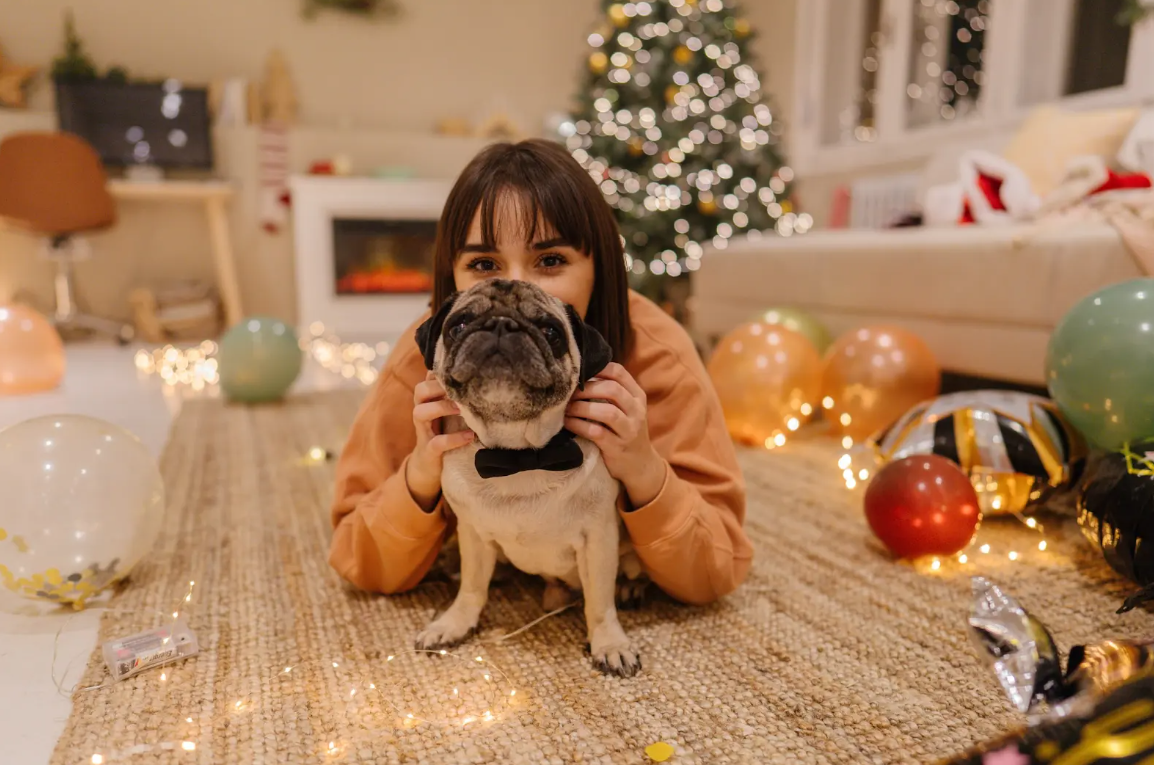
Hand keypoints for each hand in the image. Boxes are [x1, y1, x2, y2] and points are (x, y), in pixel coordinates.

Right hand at [406, 372, 474, 510]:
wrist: (429, 464)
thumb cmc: (441, 431)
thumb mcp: (446, 410)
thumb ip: (452, 394)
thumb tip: (469, 374)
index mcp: (426, 401)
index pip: (427, 380)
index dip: (440, 373)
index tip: (460, 371)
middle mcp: (421, 412)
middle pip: (419, 391)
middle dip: (437, 387)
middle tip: (459, 389)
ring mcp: (422, 431)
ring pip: (420, 412)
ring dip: (441, 407)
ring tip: (462, 409)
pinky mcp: (428, 449)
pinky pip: (437, 442)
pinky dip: (453, 439)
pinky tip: (469, 436)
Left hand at [565, 363, 665, 506]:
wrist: (639, 464)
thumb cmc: (625, 430)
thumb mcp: (626, 408)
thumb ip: (611, 391)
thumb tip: (581, 373)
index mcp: (637, 396)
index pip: (618, 372)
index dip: (596, 369)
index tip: (579, 373)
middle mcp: (637, 411)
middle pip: (612, 390)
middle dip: (586, 389)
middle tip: (569, 393)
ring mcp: (629, 430)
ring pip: (606, 412)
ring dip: (582, 408)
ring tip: (567, 408)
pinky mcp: (617, 447)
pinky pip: (596, 432)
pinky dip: (579, 425)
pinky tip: (568, 422)